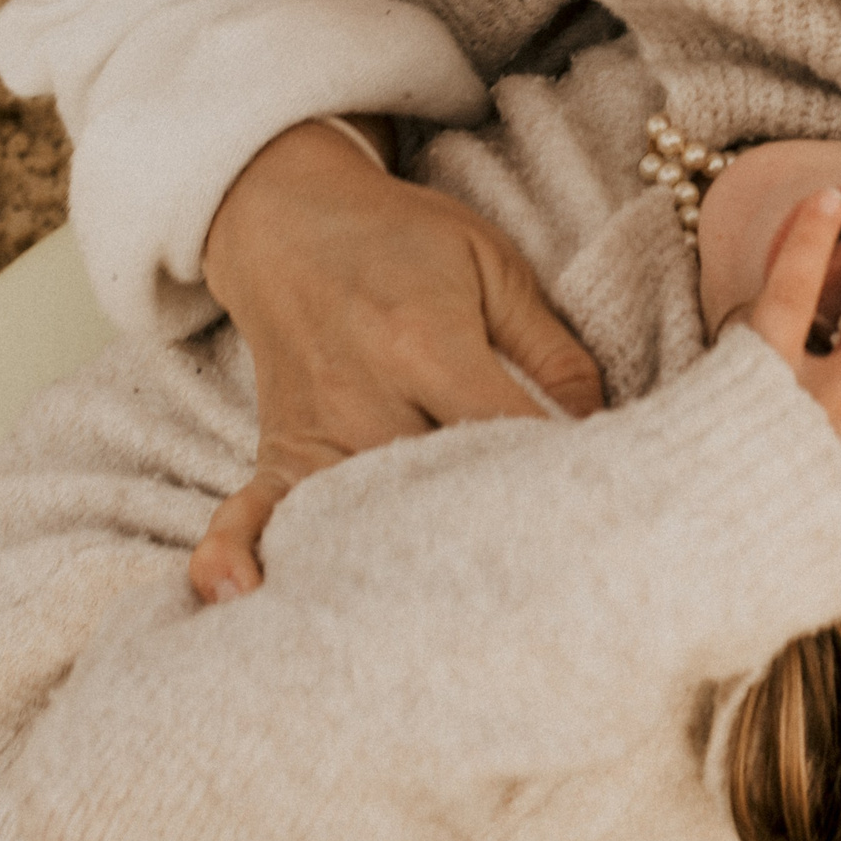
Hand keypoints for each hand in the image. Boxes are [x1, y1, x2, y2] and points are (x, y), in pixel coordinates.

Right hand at [189, 119, 605, 604]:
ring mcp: (314, 430)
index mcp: (426, 342)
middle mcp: (365, 397)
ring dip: (403, 569)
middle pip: (435, 491)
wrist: (289, 217)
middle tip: (543, 582)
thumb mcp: (493, 264)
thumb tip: (600, 426)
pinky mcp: (279, 450)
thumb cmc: (403, 241)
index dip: (555, 470)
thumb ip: (551, 347)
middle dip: (489, 533)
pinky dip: (241, 554)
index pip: (504, 430)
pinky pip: (251, 513)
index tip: (599, 506)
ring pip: (362, 521)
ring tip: (454, 623)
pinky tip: (243, 602)